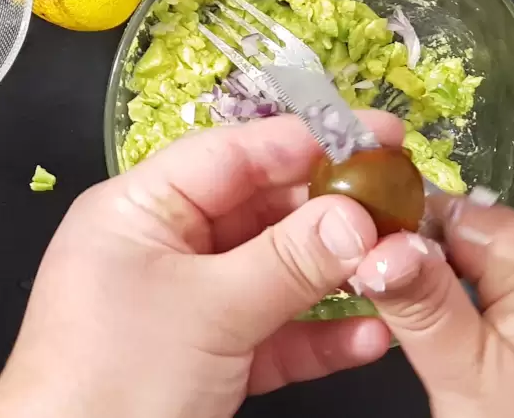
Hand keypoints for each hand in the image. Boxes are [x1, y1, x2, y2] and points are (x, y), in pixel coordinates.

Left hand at [0, 113, 402, 417]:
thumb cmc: (109, 380)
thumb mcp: (210, 310)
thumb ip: (289, 260)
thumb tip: (357, 216)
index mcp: (137, 210)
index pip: (231, 155)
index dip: (306, 140)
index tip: (376, 132)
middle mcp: (158, 248)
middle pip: (258, 210)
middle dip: (332, 212)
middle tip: (404, 204)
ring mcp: (182, 304)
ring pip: (272, 273)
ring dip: (335, 274)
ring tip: (400, 265)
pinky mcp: (205, 359)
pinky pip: (272, 333)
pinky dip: (319, 335)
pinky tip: (372, 334)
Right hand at [352, 190, 513, 417]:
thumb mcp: (469, 380)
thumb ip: (421, 303)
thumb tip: (377, 241)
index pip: (461, 216)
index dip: (414, 251)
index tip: (392, 292)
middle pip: (497, 250)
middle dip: (461, 295)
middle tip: (455, 362)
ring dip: (500, 318)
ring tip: (504, 383)